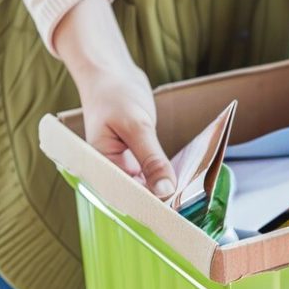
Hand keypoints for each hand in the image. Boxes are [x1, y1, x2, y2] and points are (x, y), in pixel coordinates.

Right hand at [55, 0, 175, 197]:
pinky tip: (184, 180)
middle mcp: (108, 169)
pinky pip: (152, 173)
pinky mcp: (135, 158)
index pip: (125, 195)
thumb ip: (151, 159)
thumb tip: (165, 191)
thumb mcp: (137, 126)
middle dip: (159, 201)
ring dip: (165, 188)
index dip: (149, 206)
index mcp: (99, 165)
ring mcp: (122, 165)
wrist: (111, 74)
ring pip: (146, 185)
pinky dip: (165, 175)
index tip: (173, 214)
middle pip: (136, 194)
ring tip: (188, 199)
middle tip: (187, 208)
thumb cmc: (115, 95)